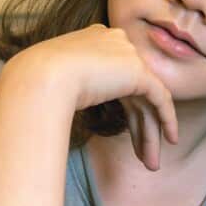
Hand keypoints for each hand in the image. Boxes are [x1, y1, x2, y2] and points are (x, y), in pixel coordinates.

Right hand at [9, 24, 177, 170]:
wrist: (41, 76)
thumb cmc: (36, 82)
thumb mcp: (54, 80)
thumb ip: (70, 86)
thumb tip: (67, 105)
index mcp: (95, 41)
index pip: (117, 78)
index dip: (124, 109)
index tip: (126, 134)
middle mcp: (115, 44)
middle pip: (133, 92)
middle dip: (139, 126)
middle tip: (143, 156)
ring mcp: (128, 55)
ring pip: (146, 100)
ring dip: (150, 133)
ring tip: (151, 164)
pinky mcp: (138, 71)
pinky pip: (161, 98)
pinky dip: (167, 119)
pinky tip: (169, 140)